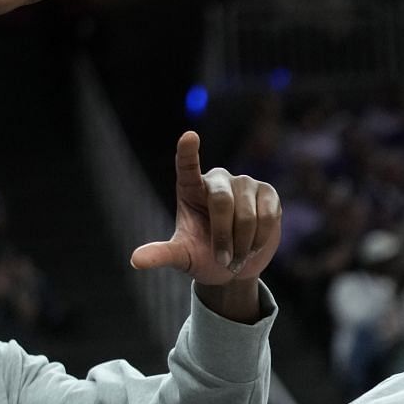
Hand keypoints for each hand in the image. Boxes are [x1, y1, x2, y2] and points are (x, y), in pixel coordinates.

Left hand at [131, 132, 283, 285]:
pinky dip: (260, 238)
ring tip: (237, 256)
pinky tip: (254, 246)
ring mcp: (245, 183)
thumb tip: (135, 261)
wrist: (235, 267)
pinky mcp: (268, 193)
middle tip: (223, 260)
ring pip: (247, 214)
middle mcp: (218, 179)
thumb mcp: (182, 256)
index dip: (188, 152)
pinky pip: (268, 216)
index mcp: (190, 187)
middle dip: (223, 237)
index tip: (189, 137)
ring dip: (243, 244)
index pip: (187, 165)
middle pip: (222, 201)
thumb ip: (161, 254)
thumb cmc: (203, 256)